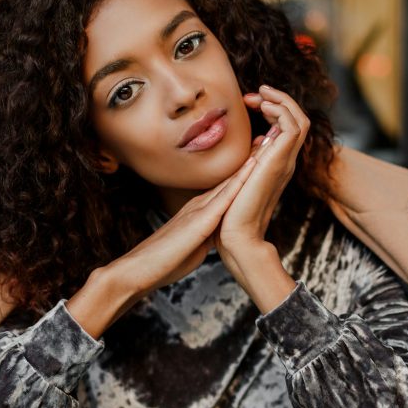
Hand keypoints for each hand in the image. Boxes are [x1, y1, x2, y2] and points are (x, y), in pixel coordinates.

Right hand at [109, 154, 257, 298]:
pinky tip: (252, 170)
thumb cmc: (162, 262)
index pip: (226, 188)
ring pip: (228, 183)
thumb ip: (205, 234)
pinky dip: (238, 184)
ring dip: (248, 165)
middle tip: (270, 138)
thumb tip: (217, 234)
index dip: (244, 172)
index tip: (262, 157)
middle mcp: (198, 205)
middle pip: (229, 179)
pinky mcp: (197, 223)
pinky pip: (221, 200)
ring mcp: (196, 211)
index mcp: (197, 211)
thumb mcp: (192, 244)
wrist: (138, 270)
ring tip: (267, 144)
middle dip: (250, 160)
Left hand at [215, 84, 309, 266]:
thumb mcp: (239, 179)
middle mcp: (285, 161)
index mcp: (277, 164)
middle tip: (257, 92)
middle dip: (279, 99)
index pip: (288, 127)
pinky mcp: (279, 162)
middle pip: (298, 119)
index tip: (250, 101)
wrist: (237, 235)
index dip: (273, 108)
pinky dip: (281, 110)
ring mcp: (285, 162)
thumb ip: (248, 162)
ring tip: (260, 94)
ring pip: (299, 119)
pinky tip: (262, 107)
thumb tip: (250, 143)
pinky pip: (292, 127)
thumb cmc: (231, 214)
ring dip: (281, 100)